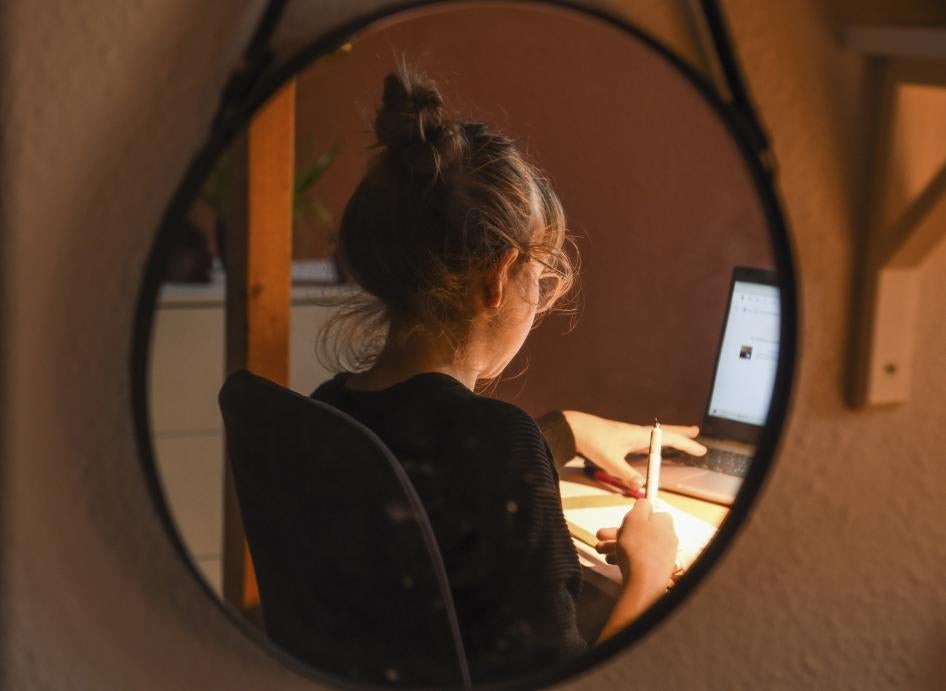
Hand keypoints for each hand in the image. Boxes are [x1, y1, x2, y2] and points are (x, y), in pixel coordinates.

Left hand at [562, 410, 705, 488]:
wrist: (574, 428)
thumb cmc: (593, 441)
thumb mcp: (610, 461)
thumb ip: (626, 475)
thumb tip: (642, 487)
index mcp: (638, 435)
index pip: (668, 439)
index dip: (686, 445)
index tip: (701, 450)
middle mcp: (636, 432)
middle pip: (664, 432)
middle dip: (681, 433)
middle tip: (697, 432)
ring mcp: (628, 434)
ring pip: (655, 435)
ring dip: (669, 436)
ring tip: (680, 438)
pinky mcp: (620, 438)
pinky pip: (645, 439)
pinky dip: (655, 442)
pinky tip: (651, 446)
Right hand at [594, 499, 677, 588]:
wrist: (644, 582)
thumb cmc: (638, 545)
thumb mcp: (635, 517)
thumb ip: (641, 505)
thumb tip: (646, 503)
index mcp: (665, 522)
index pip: (651, 512)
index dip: (635, 515)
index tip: (624, 520)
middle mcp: (667, 536)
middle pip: (640, 529)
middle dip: (617, 532)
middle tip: (601, 535)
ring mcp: (663, 554)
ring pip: (636, 544)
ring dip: (616, 544)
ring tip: (600, 549)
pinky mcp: (657, 568)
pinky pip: (639, 558)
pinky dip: (625, 556)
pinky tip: (611, 560)